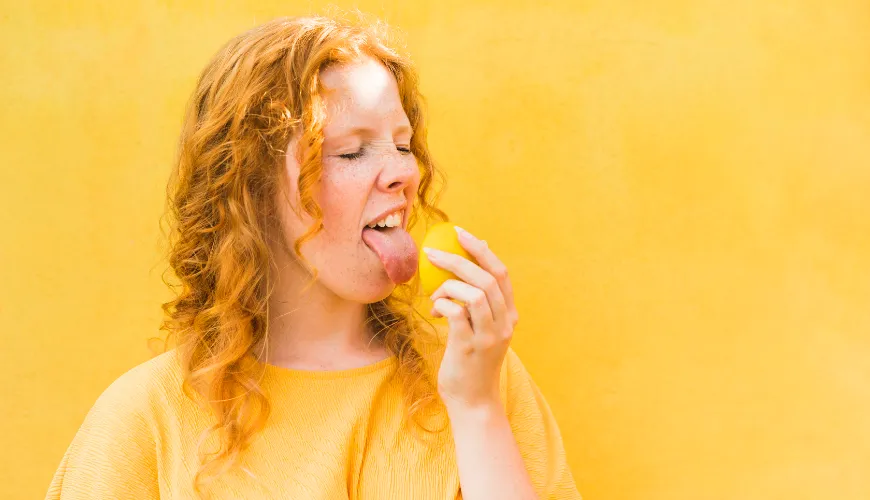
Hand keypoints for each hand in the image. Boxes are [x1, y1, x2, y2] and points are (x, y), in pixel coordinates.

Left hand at [424, 226, 519, 410]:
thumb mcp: (481, 330)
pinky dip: (442, 305)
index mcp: (508, 315)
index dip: (481, 250)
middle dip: (458, 259)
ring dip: (448, 287)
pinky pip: (456, 313)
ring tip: (435, 297)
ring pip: (475, 293)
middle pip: (487, 278)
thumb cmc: (470, 363)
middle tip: (432, 253)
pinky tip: (434, 311)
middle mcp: (504, 323)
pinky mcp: (469, 347)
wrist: (473, 402)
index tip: (461, 233)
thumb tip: (461, 270)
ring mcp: (489, 336)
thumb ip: (477, 305)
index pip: (501, 273)